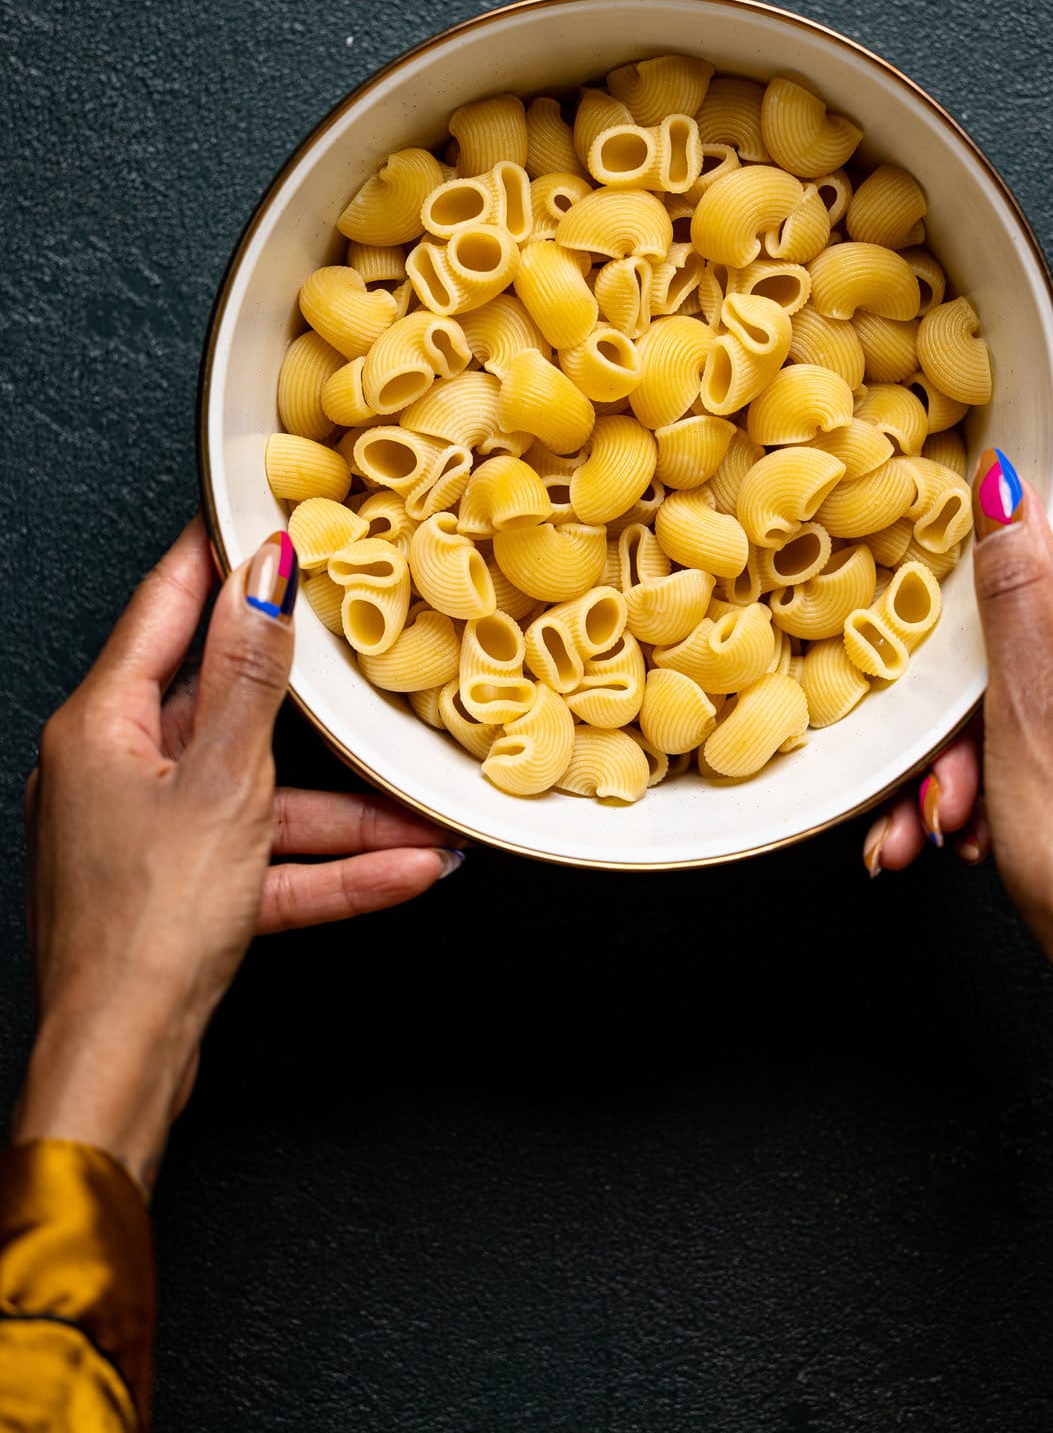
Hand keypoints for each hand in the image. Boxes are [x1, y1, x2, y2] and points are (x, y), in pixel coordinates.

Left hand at [14, 519, 459, 1191]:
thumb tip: (264, 577)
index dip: (216, 557)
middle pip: (229, 711)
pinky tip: (403, 870)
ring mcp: (147, 834)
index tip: (254, 516)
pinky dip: (330, 866)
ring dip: (347, 814)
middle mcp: (116, 770)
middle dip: (320, 713)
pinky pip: (267, 862)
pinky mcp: (180, 891)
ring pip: (263, 798)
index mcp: (103, 726)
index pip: (166, 610)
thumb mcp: (224, 779)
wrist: (124, 1062)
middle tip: (363, 650)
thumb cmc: (145, 927)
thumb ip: (251, 676)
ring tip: (424, 817)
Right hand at [866, 463, 1052, 1051]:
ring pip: (1012, 696)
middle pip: (1024, 627)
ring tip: (948, 814)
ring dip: (962, 755)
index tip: (945, 524)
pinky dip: (986, 784)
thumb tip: (1007, 490)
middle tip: (939, 747)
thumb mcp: (1029, 706)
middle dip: (959, 691)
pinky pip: (1024, 745)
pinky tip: (966, 830)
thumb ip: (1014, 593)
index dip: (1006, 516)